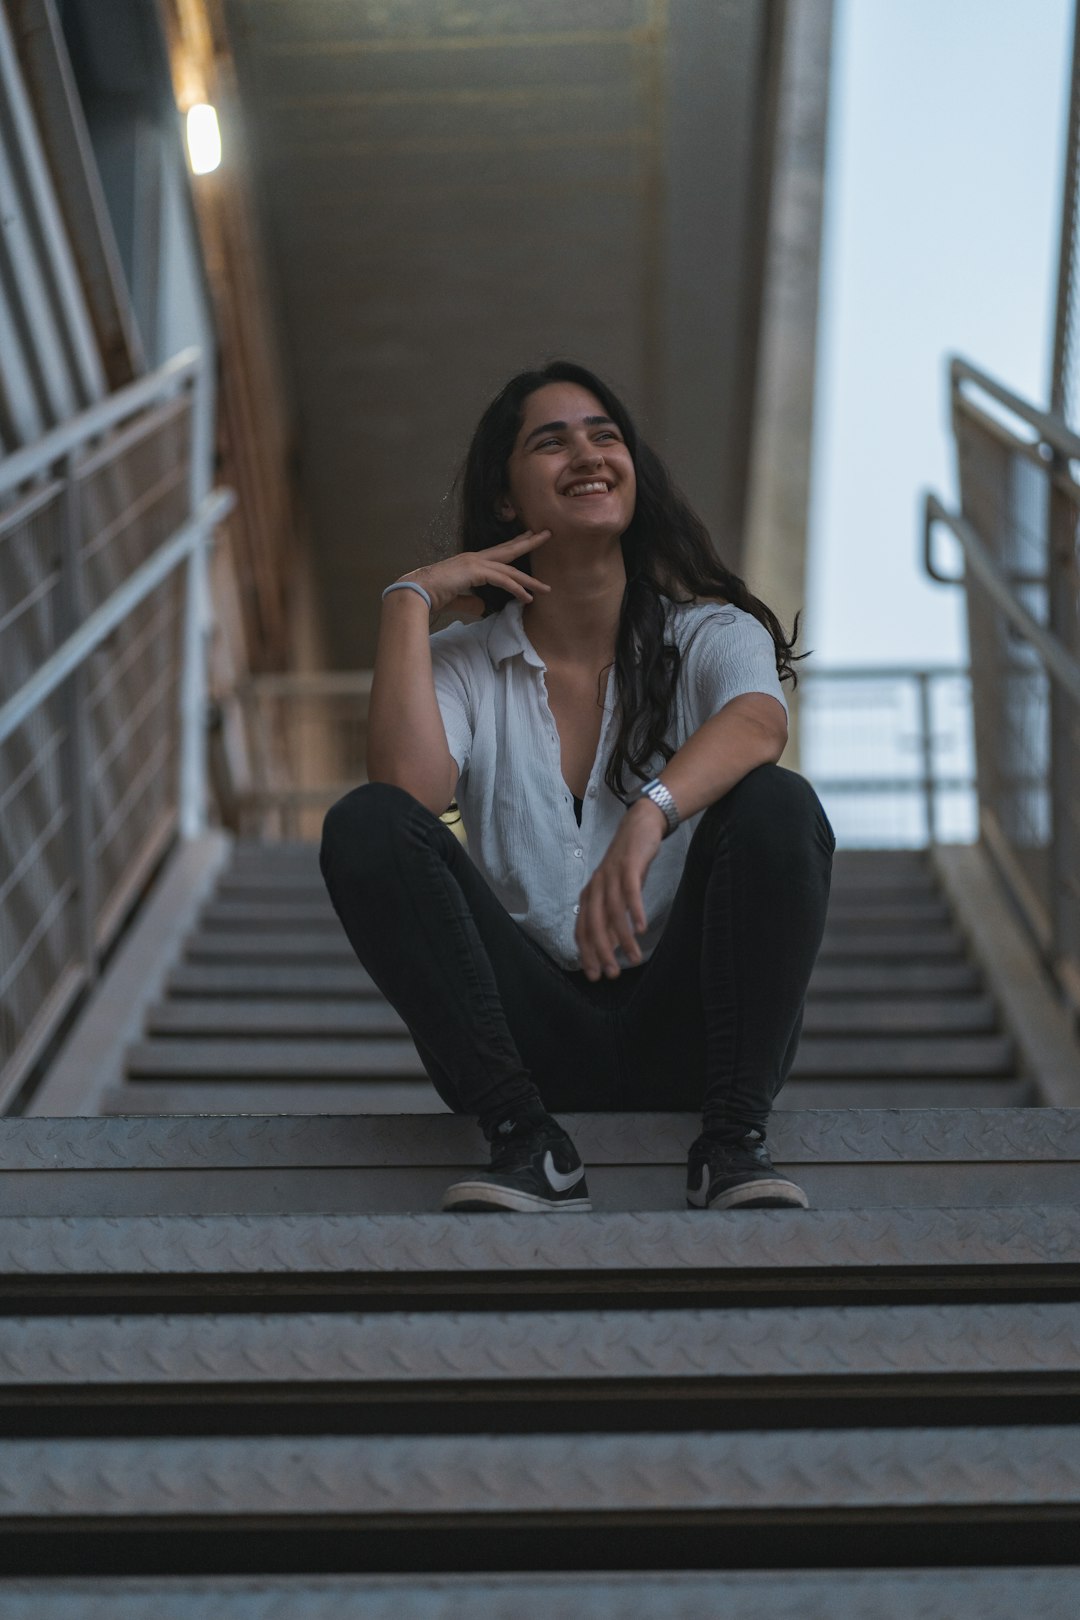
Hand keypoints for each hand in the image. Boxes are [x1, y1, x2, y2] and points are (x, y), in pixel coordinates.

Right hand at [388, 529, 552, 619]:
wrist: (417, 593)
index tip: (528, 537)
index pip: (498, 552)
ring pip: (510, 568)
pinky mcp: (475, 572)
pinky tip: (528, 598)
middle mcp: (474, 558)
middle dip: (529, 542)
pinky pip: (503, 580)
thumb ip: (470, 601)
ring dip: (529, 580)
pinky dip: (517, 589)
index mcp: (470, 561)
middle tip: (547, 534)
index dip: (514, 544)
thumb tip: (482, 608)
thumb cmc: (432, 596)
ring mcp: (475, 562)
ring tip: (546, 588)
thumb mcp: (456, 598)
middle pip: (508, 549)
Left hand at [575, 799, 665, 979]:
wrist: (640, 827)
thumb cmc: (628, 866)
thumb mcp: (616, 894)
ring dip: (623, 938)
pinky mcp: (629, 866)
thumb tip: (608, 949)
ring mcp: (611, 876)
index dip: (587, 954)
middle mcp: (596, 887)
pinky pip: (630, 892)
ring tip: (635, 958)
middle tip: (612, 973)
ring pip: (613, 913)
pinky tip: (641, 929)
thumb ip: (610, 918)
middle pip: (594, 925)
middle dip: (601, 952)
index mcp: (589, 895)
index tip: (595, 975)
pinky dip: (635, 912)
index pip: (582, 930)